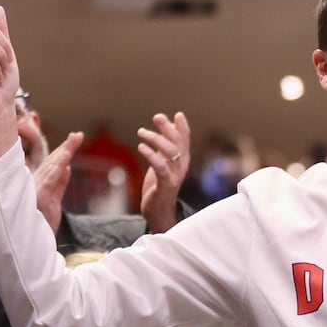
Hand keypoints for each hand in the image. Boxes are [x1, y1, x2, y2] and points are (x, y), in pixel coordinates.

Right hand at [32, 131, 82, 232]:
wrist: (31, 244)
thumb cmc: (40, 224)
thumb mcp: (54, 202)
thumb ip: (60, 184)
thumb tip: (67, 167)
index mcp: (39, 184)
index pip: (52, 164)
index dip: (63, 151)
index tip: (74, 139)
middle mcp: (35, 184)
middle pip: (53, 162)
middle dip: (66, 147)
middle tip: (78, 135)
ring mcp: (36, 191)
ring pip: (52, 168)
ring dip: (63, 153)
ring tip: (73, 141)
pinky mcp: (39, 198)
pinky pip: (50, 180)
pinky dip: (58, 168)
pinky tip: (66, 159)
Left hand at [138, 112, 190, 233]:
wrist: (159, 211)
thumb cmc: (159, 186)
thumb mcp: (163, 162)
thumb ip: (164, 146)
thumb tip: (165, 126)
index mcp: (182, 160)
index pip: (186, 140)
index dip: (183, 127)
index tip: (177, 115)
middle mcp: (181, 166)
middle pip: (178, 143)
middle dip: (168, 128)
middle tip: (156, 117)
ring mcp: (175, 175)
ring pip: (170, 152)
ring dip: (156, 139)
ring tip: (141, 132)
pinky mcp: (165, 184)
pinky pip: (161, 167)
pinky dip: (151, 155)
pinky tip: (141, 147)